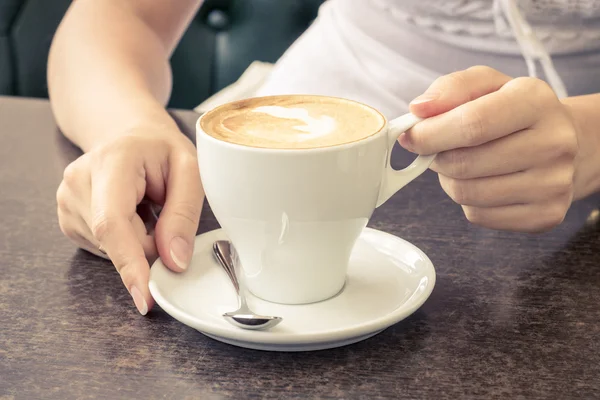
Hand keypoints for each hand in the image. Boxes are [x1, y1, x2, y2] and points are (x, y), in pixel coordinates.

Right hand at [57, 126, 203, 313]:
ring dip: (140, 241)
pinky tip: (132, 213)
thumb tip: (174, 262)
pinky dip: (127, 240)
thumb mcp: (190, 170)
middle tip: (167, 218)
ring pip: (112, 249)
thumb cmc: (161, 149)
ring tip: (146, 206)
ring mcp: (68, 200)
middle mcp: (79, 181)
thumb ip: (184, 215)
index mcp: (113, 161)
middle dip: (151, 247)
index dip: (129, 263)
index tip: (144, 296)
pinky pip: (106, 247)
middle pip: (117, 242)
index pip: (113, 222)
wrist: (131, 135)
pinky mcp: (69, 218)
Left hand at [403, 66, 578, 232]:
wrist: (563, 143)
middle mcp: (554, 143)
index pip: (471, 125)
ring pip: (466, 193)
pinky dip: (468, 201)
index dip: (430, 134)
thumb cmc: (512, 111)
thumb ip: (450, 88)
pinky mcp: (546, 215)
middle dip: (437, 157)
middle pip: (464, 164)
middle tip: (438, 149)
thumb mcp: (485, 84)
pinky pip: (478, 215)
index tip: (411, 135)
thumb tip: (419, 110)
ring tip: (463, 163)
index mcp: (537, 101)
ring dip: (450, 180)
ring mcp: (553, 184)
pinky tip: (483, 182)